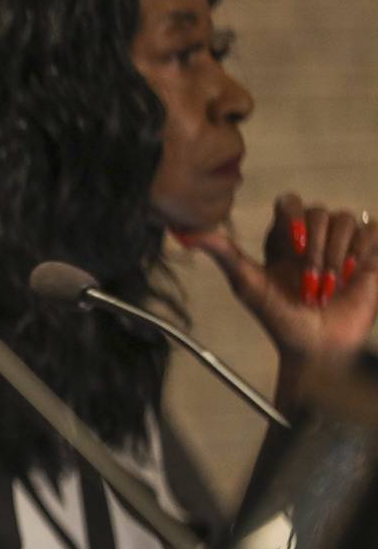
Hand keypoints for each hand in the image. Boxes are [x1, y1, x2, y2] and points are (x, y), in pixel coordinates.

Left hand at [182, 195, 377, 361]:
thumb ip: (224, 255)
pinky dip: (363, 251)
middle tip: (310, 283)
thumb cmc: (280, 319)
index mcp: (283, 239)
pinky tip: (353, 274)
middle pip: (319, 212)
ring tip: (330, 287)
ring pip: (346, 219)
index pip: (290, 202)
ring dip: (338, 255)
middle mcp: (313, 237)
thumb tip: (188, 232)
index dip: (294, 217)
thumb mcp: (248, 285)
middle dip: (316, 249)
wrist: (316, 346)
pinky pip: (372, 230)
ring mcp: (342, 245)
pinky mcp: (368, 255)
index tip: (294, 246)